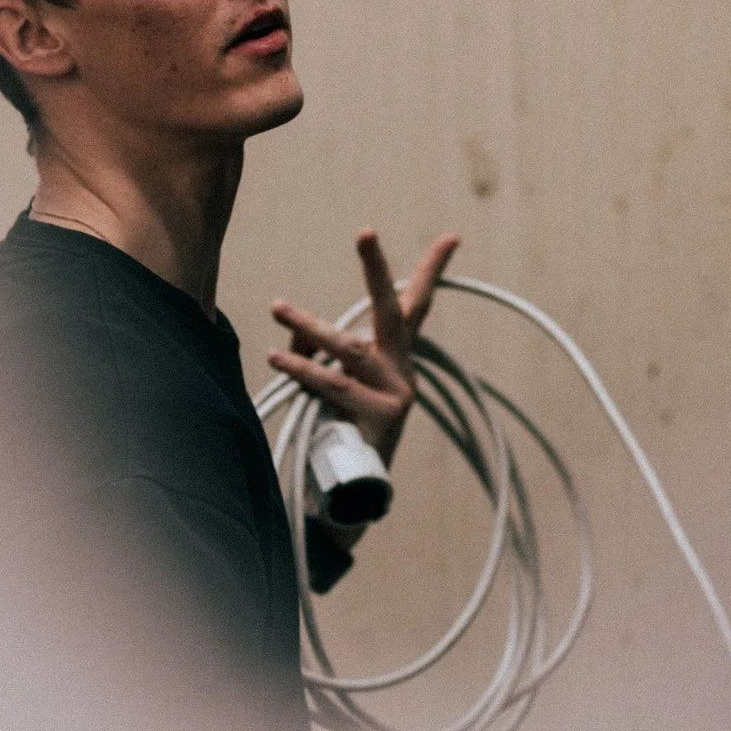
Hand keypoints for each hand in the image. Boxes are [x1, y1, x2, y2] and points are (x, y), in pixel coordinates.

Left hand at [269, 229, 461, 463]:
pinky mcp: (380, 419)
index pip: (416, 307)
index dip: (432, 272)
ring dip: (311, 326)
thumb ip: (317, 352)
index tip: (452, 237)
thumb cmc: (339, 433)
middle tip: (365, 231)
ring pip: (350, 348)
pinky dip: (303, 369)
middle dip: (377, 269)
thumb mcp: (331, 387)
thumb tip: (295, 334)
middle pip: (394, 311)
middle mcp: (402, 372)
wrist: (351, 499)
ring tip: (277, 308)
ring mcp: (396, 395)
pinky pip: (335, 386)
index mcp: (396, 360)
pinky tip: (278, 357)